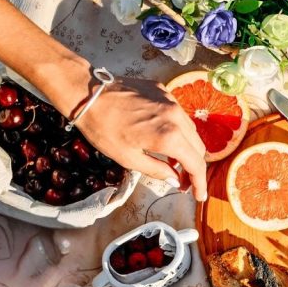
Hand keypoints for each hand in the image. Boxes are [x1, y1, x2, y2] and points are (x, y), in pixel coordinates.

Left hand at [76, 77, 207, 200]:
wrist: (88, 93)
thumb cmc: (103, 129)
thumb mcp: (128, 158)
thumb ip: (157, 171)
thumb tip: (175, 180)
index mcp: (169, 136)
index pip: (196, 164)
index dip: (199, 183)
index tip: (199, 195)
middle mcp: (176, 117)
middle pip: (199, 148)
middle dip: (194, 167)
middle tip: (182, 180)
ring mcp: (171, 101)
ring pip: (191, 130)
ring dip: (187, 148)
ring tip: (172, 160)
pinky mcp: (163, 91)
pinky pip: (179, 115)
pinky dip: (177, 129)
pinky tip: (162, 136)